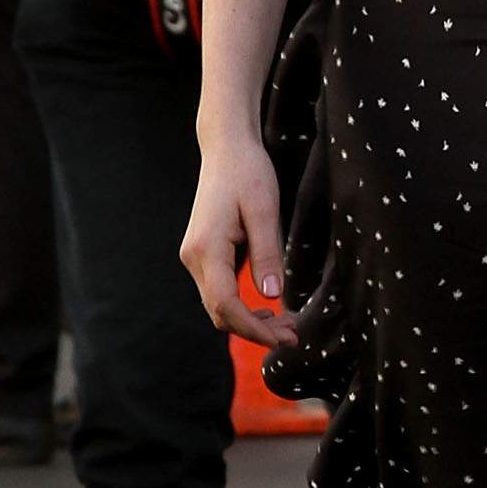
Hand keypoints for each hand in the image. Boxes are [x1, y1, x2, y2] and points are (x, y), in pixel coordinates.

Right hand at [180, 137, 298, 349]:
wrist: (226, 148)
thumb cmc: (248, 173)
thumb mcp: (264, 210)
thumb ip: (267, 252)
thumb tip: (273, 295)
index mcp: (206, 248)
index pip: (225, 304)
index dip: (253, 328)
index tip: (283, 338)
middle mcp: (193, 257)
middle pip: (219, 312)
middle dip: (255, 330)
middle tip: (293, 335)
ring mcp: (195, 256)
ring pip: (218, 305)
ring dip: (249, 321)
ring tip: (286, 324)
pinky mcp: (203, 254)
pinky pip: (219, 291)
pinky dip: (242, 306)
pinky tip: (268, 308)